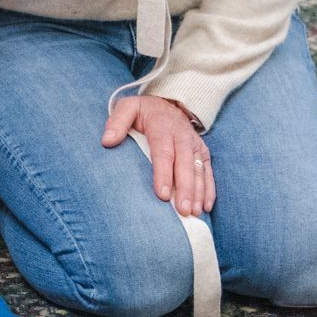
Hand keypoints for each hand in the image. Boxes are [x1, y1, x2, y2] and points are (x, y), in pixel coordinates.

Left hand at [100, 95, 215, 216]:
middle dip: (185, 188)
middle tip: (182, 210)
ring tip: (193, 212)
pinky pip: (208, 172)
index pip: (163, 152)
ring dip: (198, 192)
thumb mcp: (127, 108)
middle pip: (185, 164)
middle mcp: (182, 136)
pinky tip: (206, 207)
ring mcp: (195, 145)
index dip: (163, 174)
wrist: (168, 103)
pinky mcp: (203, 152)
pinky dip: (209, 190)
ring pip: (199, 170)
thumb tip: (107, 141)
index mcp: (162, 126)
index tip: (162, 194)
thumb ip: (117, 122)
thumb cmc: (143, 111)